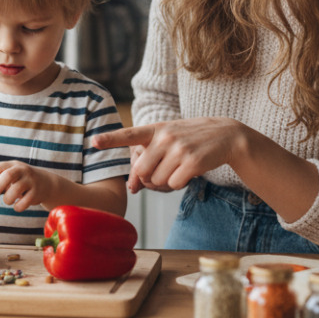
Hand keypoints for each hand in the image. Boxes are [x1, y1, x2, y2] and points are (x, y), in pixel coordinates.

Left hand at [0, 161, 50, 211]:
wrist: (47, 183)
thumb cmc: (22, 180)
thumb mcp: (10, 176)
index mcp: (12, 165)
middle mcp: (22, 170)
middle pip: (6, 176)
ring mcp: (30, 181)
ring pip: (15, 191)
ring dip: (7, 199)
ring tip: (8, 200)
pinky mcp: (36, 192)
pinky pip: (24, 203)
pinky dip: (17, 207)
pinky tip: (18, 205)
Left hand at [93, 118, 240, 192]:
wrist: (225, 135)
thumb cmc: (190, 140)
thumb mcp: (167, 142)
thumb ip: (147, 160)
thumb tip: (132, 188)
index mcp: (156, 129)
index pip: (129, 134)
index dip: (111, 139)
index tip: (93, 142)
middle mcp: (165, 136)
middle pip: (141, 171)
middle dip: (149, 178)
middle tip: (163, 171)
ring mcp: (179, 148)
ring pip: (157, 180)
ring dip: (165, 181)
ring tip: (178, 167)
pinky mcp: (192, 162)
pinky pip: (174, 185)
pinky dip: (179, 184)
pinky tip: (188, 172)